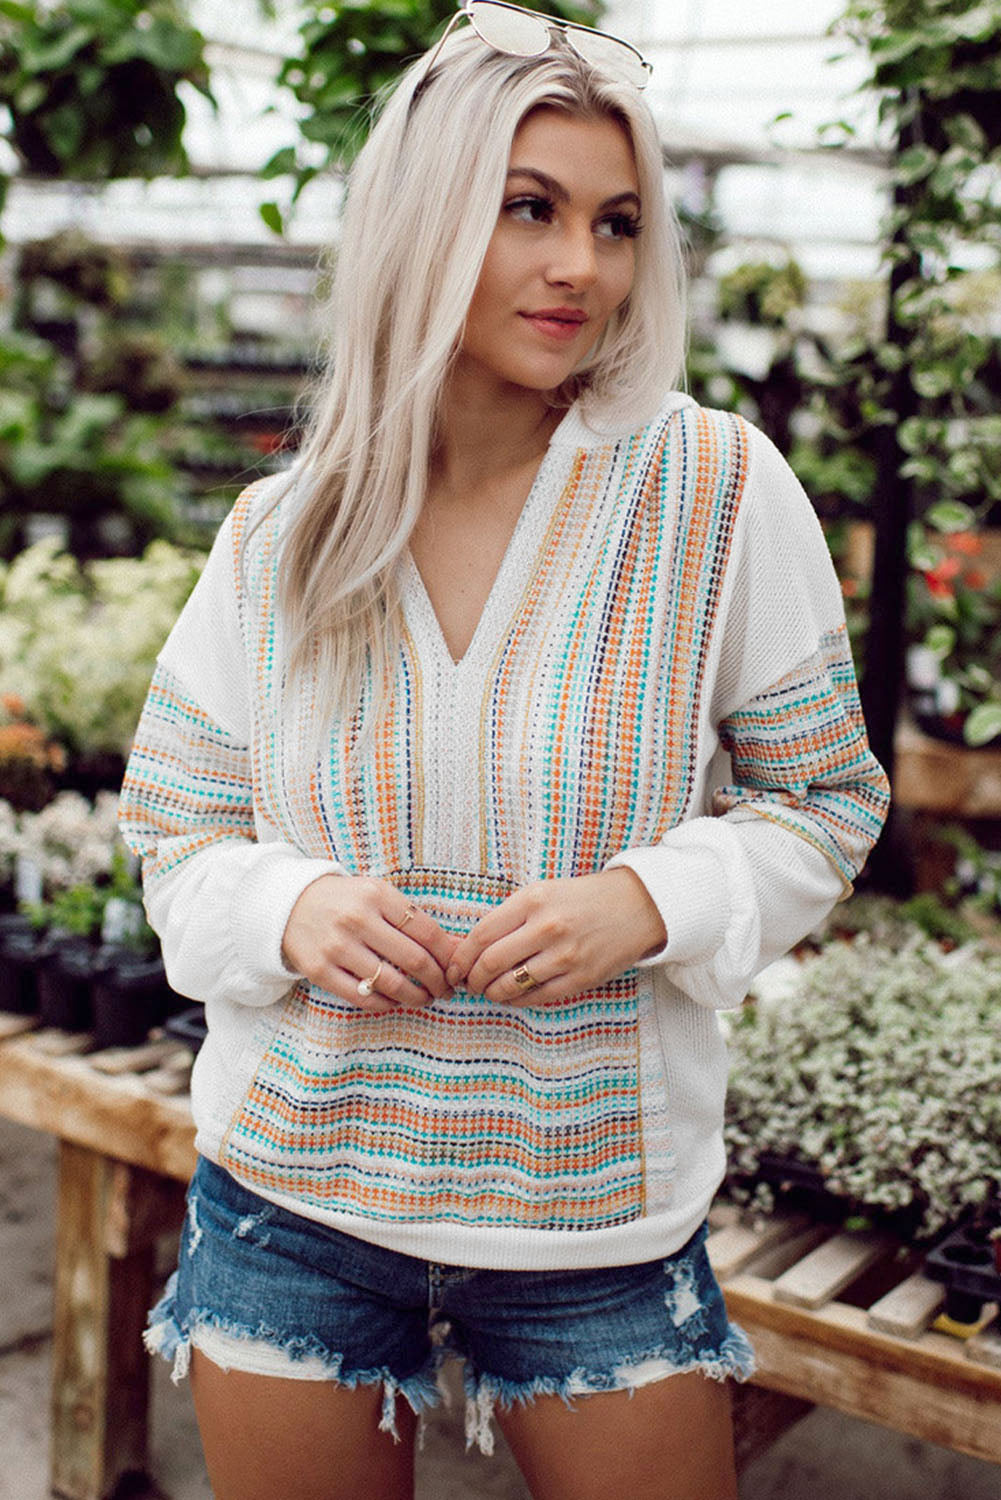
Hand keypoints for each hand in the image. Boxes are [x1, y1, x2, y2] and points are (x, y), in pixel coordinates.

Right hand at [282, 875, 458, 1014]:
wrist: (289, 905)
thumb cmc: (346, 901)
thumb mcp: (379, 896)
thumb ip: (414, 919)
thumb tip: (458, 947)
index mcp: (377, 895)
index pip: (427, 931)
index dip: (448, 956)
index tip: (456, 968)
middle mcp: (357, 919)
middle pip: (413, 959)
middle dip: (438, 980)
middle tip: (446, 989)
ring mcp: (336, 946)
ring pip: (391, 983)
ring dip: (416, 997)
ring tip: (425, 998)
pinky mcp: (319, 970)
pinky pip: (362, 997)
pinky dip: (386, 1004)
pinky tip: (395, 1001)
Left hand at [445, 868, 666, 1005]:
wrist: (635, 906)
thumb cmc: (581, 899)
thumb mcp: (542, 893)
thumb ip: (508, 917)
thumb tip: (468, 947)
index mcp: (532, 901)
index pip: (480, 935)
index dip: (460, 957)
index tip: (453, 967)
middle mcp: (547, 928)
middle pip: (490, 963)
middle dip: (472, 979)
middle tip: (468, 983)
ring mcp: (565, 956)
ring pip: (510, 985)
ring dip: (491, 993)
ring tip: (488, 990)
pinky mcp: (580, 978)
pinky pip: (536, 997)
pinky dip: (516, 1001)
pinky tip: (512, 996)